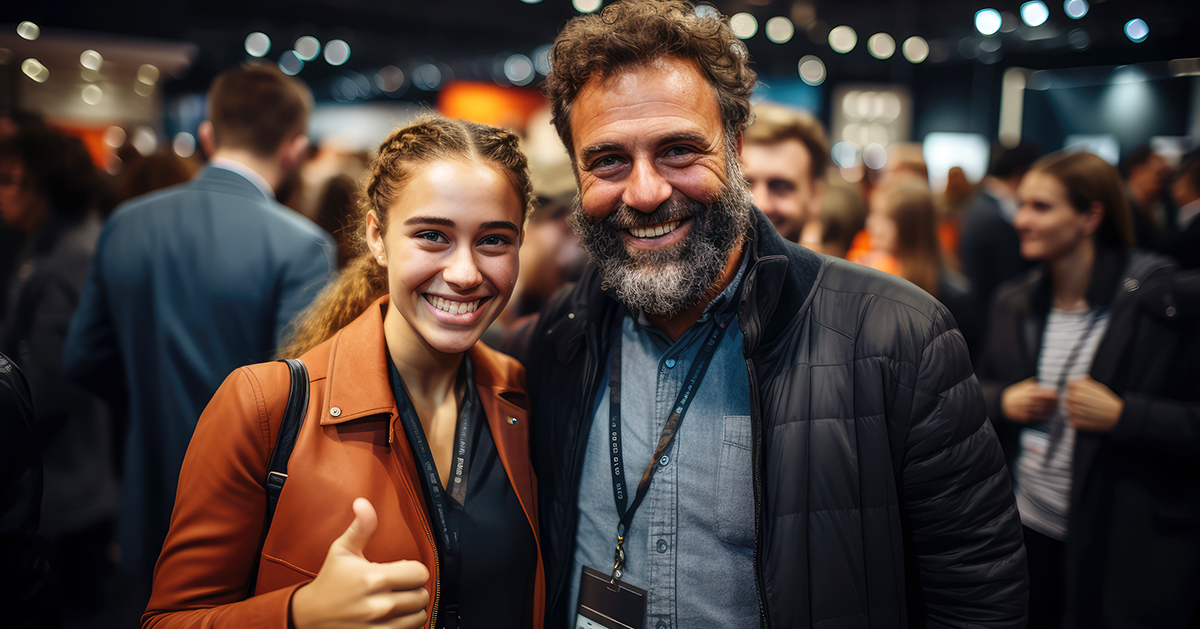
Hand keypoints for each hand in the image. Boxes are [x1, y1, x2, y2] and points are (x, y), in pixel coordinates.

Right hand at [291, 498, 430, 628]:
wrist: (310, 615)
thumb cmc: (329, 581)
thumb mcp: (342, 550)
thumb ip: (360, 527)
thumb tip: (363, 503)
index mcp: (372, 578)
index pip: (419, 573)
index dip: (414, 569)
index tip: (402, 570)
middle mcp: (378, 605)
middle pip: (421, 595)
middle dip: (414, 588)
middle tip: (400, 586)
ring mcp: (378, 626)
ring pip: (419, 616)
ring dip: (413, 608)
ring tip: (399, 601)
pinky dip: (407, 624)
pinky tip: (395, 616)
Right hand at [1000, 377, 1058, 422]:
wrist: (1002, 403)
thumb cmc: (1015, 394)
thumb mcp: (1023, 385)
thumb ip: (1034, 383)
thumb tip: (1045, 379)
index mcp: (1030, 390)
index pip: (1047, 393)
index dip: (1054, 395)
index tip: (1058, 396)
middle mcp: (1029, 399)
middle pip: (1047, 402)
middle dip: (1054, 403)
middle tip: (1058, 404)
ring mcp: (1026, 408)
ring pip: (1043, 410)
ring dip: (1050, 411)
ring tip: (1054, 410)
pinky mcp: (1024, 416)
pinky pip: (1037, 417)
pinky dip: (1043, 417)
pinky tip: (1047, 416)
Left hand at [1066, 375, 1123, 432]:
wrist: (1118, 416)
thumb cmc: (1109, 402)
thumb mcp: (1100, 388)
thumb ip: (1089, 382)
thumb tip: (1085, 377)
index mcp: (1080, 388)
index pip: (1069, 385)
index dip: (1075, 388)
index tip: (1081, 393)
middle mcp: (1075, 398)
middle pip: (1067, 397)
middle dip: (1074, 400)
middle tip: (1085, 404)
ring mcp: (1074, 410)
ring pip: (1068, 408)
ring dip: (1074, 410)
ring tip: (1087, 411)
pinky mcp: (1076, 421)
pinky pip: (1071, 419)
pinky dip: (1077, 419)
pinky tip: (1086, 418)